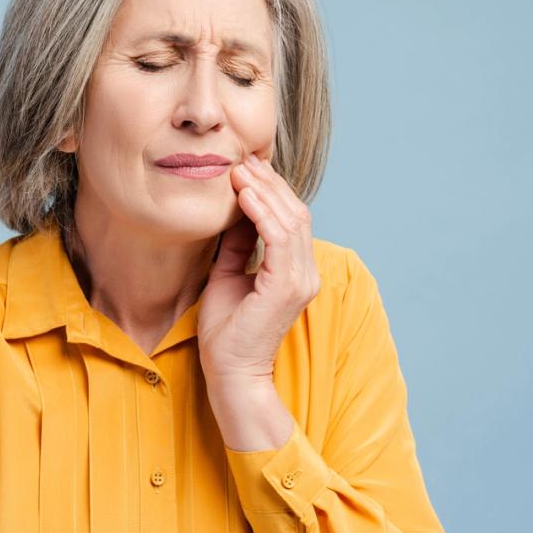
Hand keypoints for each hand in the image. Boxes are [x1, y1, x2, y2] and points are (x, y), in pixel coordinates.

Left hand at [197, 152, 320, 385]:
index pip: (291, 218)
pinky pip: (279, 238)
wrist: (230, 372)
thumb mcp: (228, 275)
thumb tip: (236, 210)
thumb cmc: (227, 331)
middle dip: (269, 182)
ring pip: (291, 220)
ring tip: (240, 170)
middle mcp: (305, 273)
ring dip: (265, 191)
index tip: (244, 167)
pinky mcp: (286, 287)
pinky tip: (244, 195)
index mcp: (294, 271)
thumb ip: (237, 244)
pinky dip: (263, 212)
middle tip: (242, 159)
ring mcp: (300, 281)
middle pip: (296, 212)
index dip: (271, 189)